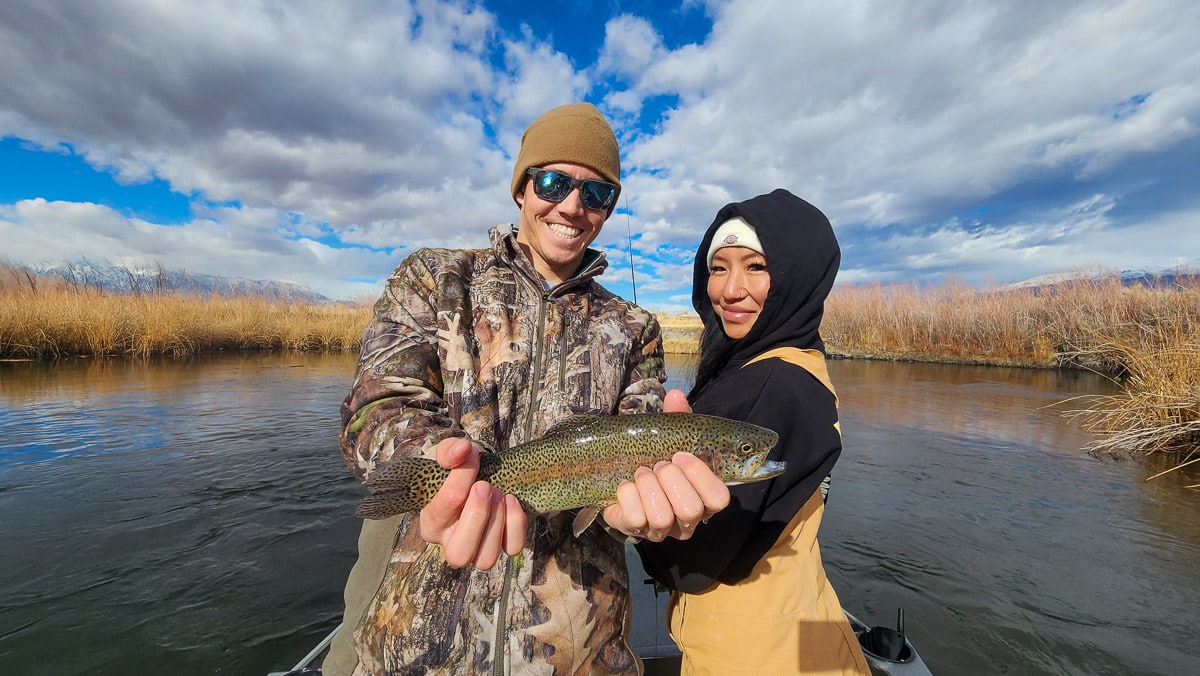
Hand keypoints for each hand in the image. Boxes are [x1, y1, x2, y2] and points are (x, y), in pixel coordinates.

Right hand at [418, 437, 526, 568]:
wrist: (476, 477)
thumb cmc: (458, 470)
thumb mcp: (449, 455)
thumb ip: (450, 450)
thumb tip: (463, 448)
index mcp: (431, 522)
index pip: (444, 507)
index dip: (461, 479)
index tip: (472, 457)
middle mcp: (450, 543)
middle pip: (459, 553)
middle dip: (477, 516)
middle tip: (485, 486)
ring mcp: (476, 549)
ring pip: (485, 559)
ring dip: (497, 522)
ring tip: (499, 493)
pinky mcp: (501, 546)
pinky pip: (512, 548)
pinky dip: (516, 525)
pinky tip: (511, 501)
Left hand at [601, 389, 730, 540]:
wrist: (620, 474)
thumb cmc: (654, 457)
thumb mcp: (669, 438)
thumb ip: (677, 418)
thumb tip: (676, 394)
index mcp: (704, 498)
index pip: (719, 499)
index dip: (700, 476)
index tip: (680, 455)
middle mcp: (687, 521)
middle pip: (690, 509)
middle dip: (670, 480)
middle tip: (658, 465)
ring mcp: (662, 530)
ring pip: (662, 517)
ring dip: (647, 486)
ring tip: (641, 473)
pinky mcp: (635, 531)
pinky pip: (635, 519)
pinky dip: (627, 495)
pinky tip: (626, 485)